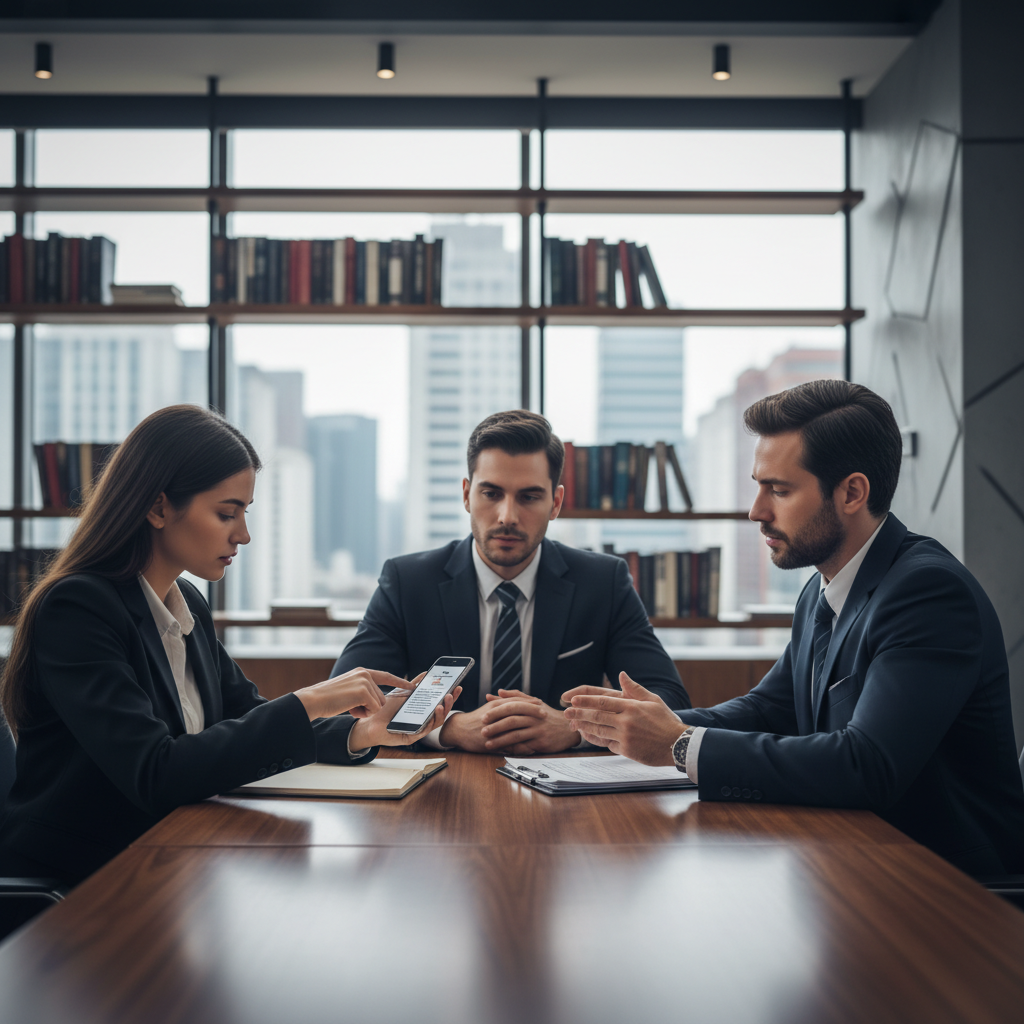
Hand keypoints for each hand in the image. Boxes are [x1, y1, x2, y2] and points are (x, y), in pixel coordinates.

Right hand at [294, 667, 398, 720]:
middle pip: (382, 697)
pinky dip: (362, 713)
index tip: (412, 685)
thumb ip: (362, 688)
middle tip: (351, 706)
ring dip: (365, 711)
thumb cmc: (328, 698)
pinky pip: (373, 709)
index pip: (385, 676)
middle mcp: (365, 674)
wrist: (314, 700)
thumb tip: (376, 698)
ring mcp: (365, 681)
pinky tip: (350, 709)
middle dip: (370, 707)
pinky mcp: (364, 691)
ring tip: (349, 706)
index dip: (399, 681)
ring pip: (378, 704)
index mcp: (362, 672)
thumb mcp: (348, 688)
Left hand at [349, 673, 462, 748]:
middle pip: (441, 712)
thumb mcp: (402, 693)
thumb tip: (426, 674)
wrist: (370, 721)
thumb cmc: (385, 709)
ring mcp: (419, 729)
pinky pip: (425, 730)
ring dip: (442, 711)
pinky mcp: (412, 737)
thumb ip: (414, 685)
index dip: (450, 696)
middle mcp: (423, 720)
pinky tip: (432, 710)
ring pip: (436, 722)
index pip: (440, 703)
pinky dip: (431, 721)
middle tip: (452, 693)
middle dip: (449, 703)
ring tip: (442, 701)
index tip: (457, 686)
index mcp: (422, 711)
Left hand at [481, 689, 582, 754]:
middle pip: (512, 721)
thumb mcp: (534, 702)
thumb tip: (498, 691)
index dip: (496, 712)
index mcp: (530, 706)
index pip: (510, 706)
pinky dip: (511, 748)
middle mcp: (534, 717)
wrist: (568, 728)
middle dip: (495, 726)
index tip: (483, 717)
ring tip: (488, 743)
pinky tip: (502, 751)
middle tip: (482, 731)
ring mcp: (538, 730)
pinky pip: (524, 746)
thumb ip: (515, 696)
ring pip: (516, 735)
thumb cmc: (548, 715)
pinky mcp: (541, 742)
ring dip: (500, 740)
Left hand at [562, 672, 684, 765]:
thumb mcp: (653, 700)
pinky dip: (598, 740)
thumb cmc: (666, 721)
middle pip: (596, 716)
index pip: (603, 701)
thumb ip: (634, 689)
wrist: (678, 745)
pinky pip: (608, 744)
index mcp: (631, 707)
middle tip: (566, 713)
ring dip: (584, 727)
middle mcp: (626, 721)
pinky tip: (589, 736)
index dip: (585, 701)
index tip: (572, 700)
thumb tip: (621, 675)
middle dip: (579, 714)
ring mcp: (626, 737)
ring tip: (573, 724)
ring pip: (599, 731)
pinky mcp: (627, 750)